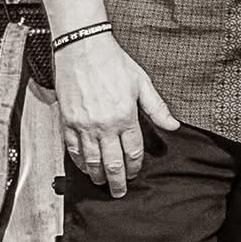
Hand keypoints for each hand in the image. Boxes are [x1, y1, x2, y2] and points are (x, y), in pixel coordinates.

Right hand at [54, 32, 180, 196]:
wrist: (82, 49)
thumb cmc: (114, 63)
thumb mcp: (142, 83)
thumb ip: (157, 108)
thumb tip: (174, 126)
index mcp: (125, 117)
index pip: (132, 152)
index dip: (134, 167)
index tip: (135, 174)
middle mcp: (103, 126)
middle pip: (112, 162)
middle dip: (117, 181)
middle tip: (119, 193)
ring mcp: (83, 125)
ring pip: (91, 160)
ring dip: (97, 175)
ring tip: (102, 184)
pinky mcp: (67, 121)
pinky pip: (72, 148)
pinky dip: (79, 161)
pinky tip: (84, 167)